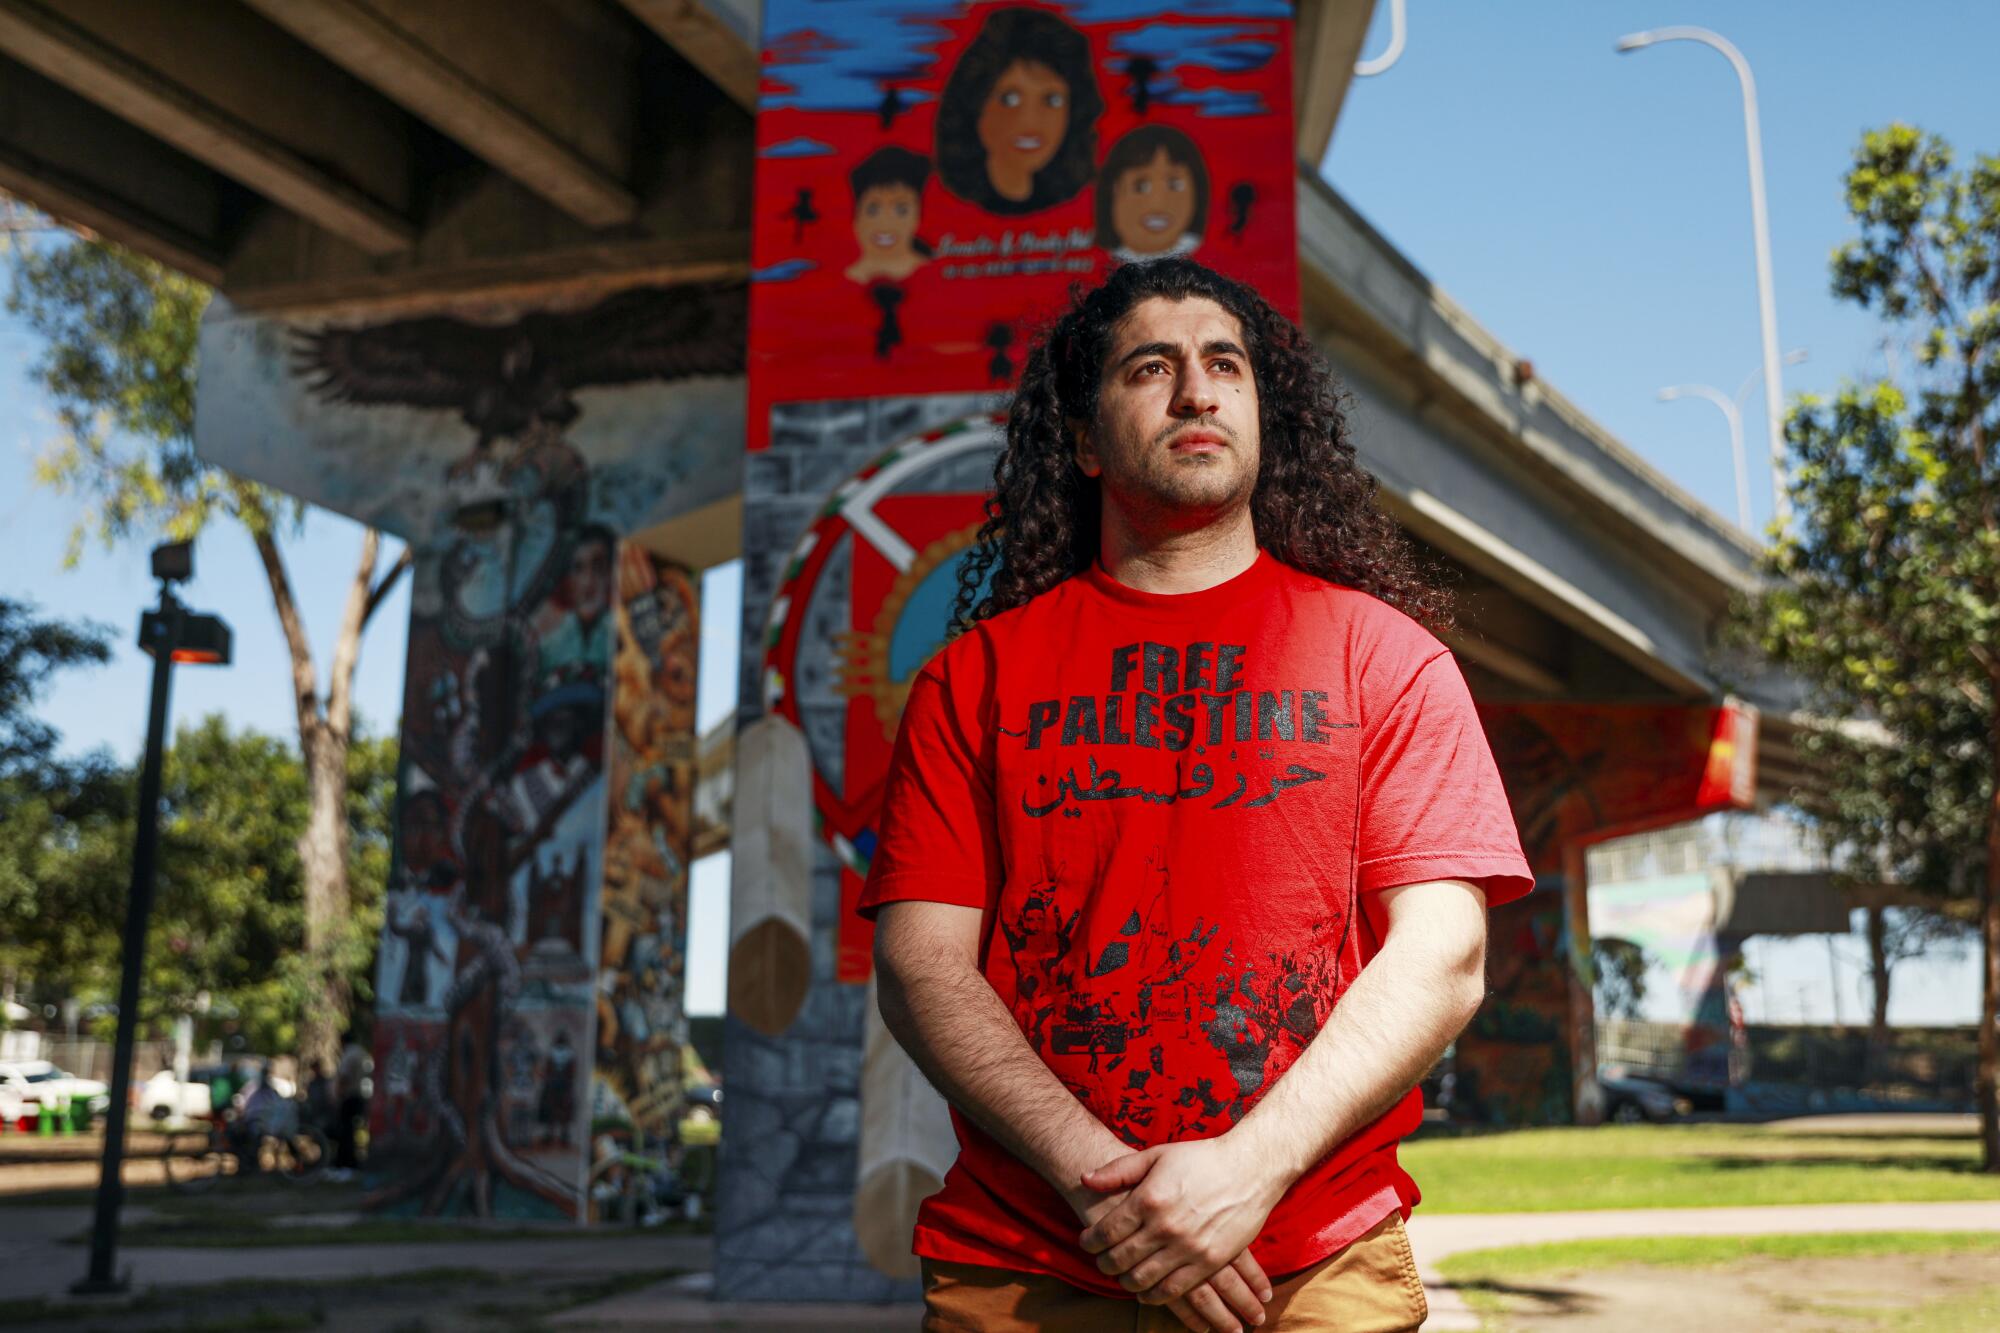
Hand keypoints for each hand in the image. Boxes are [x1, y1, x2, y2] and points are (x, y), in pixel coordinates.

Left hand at [1078, 1138, 1286, 1309]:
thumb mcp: (1157, 1155)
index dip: (1090, 1241)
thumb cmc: (1201, 1158)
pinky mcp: (1209, 1262)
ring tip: (1121, 1275)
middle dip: (1104, 1263)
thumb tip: (1085, 1179)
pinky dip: (1154, 1295)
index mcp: (1149, 1198)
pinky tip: (1146, 1291)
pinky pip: (1174, 1289)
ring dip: (1125, 1281)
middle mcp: (1165, 1226)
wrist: (1250, 1169)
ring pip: (1143, 1278)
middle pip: (1121, 1258)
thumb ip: (1119, 1170)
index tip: (1086, 1242)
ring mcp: (1188, 1248)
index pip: (1107, 1231)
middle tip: (1100, 1261)